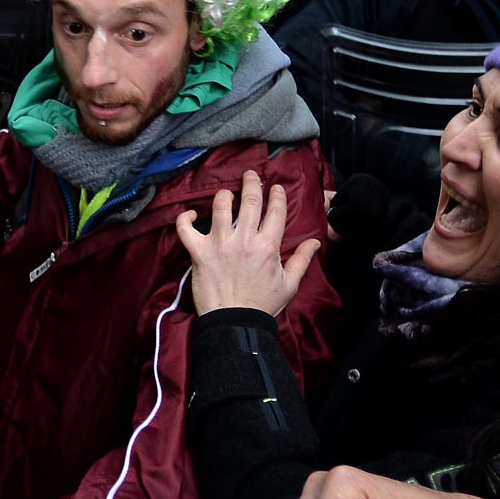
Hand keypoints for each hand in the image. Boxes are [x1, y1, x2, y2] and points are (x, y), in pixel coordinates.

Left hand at [173, 169, 321, 317]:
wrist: (234, 323)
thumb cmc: (262, 306)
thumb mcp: (289, 284)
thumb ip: (302, 260)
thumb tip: (314, 242)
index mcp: (268, 246)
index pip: (275, 211)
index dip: (277, 195)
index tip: (276, 188)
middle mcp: (244, 240)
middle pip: (250, 200)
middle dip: (252, 183)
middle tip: (251, 175)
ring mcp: (220, 244)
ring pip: (220, 206)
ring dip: (224, 195)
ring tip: (226, 193)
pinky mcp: (199, 253)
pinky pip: (186, 229)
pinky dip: (185, 219)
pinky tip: (190, 215)